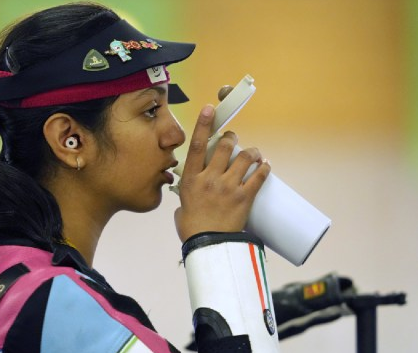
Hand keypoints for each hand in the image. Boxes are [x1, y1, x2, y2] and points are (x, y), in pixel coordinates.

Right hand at [174, 104, 270, 242]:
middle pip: (225, 147)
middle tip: (235, 140)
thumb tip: (190, 194)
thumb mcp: (183, 205)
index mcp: (192, 179)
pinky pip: (258, 177)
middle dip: (232, 138)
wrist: (208, 245)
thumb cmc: (192, 228)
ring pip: (244, 158)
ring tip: (254, 154)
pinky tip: (265, 165)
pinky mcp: (244, 197)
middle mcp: (209, 179)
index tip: (209, 109)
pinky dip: (264, 168)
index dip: (204, 124)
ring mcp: (228, 187)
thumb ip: (188, 194)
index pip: (197, 145)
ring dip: (252, 152)